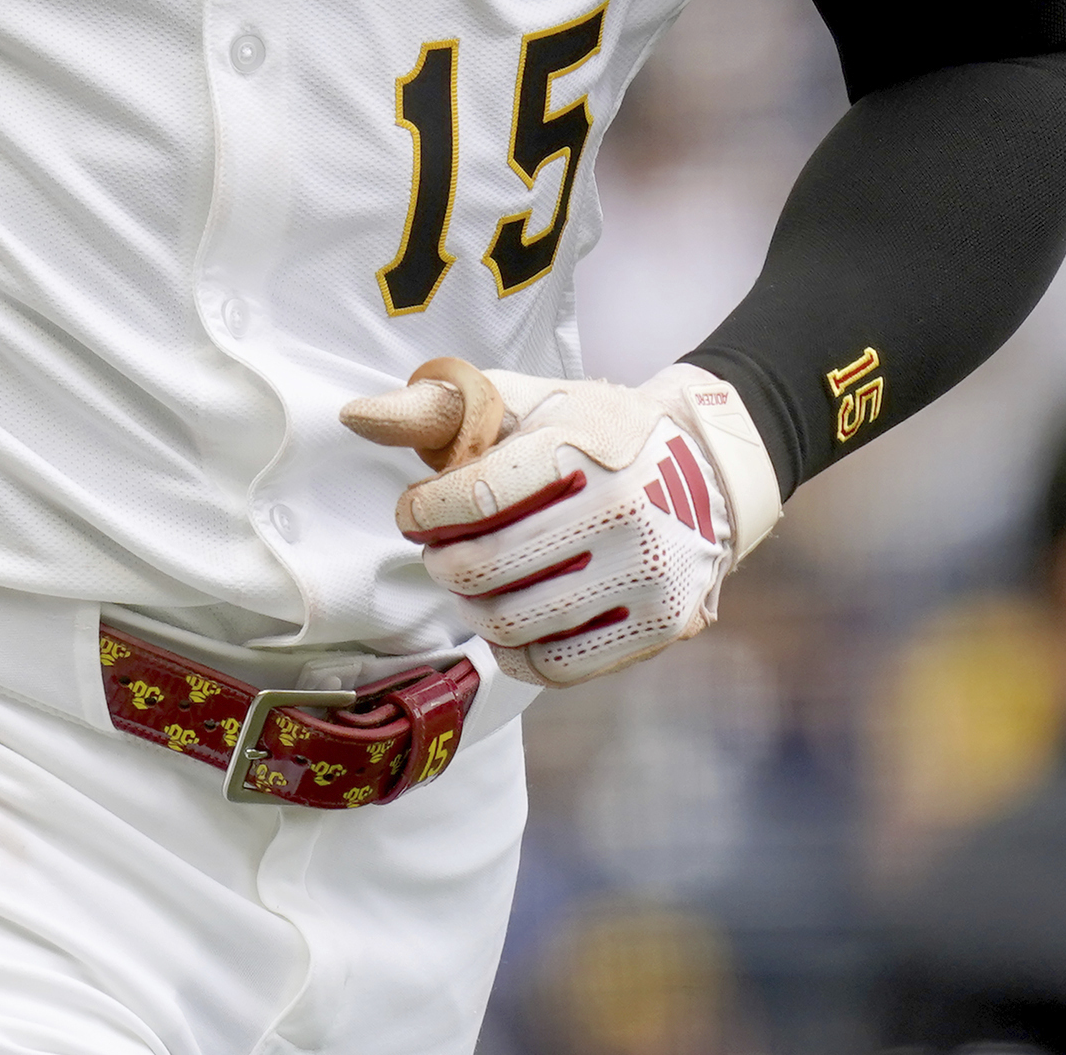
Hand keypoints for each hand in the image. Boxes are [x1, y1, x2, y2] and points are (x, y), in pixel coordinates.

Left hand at [342, 357, 781, 686]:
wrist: (710, 468)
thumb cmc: (595, 434)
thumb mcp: (529, 402)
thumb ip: (442, 406)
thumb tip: (355, 415)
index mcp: (584, 444)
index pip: (474, 494)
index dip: (423, 511)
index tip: (414, 512)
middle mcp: (624, 508)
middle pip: (488, 567)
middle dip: (443, 565)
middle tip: (442, 553)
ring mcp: (647, 571)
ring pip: (517, 622)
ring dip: (474, 610)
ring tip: (475, 585)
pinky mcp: (661, 623)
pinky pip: (561, 664)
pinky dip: (518, 652)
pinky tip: (511, 621)